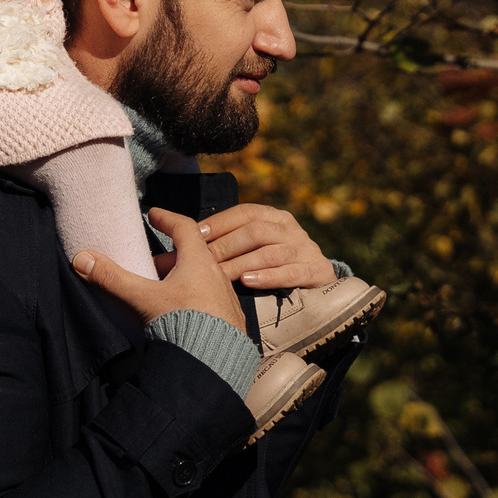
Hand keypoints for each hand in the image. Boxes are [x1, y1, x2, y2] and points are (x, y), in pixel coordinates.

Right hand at [73, 208, 245, 330]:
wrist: (215, 364)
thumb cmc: (184, 324)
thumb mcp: (143, 298)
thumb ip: (112, 279)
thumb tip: (83, 259)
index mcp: (199, 262)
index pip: (184, 228)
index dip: (167, 219)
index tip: (154, 215)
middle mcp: (217, 276)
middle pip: (192, 256)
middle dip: (169, 258)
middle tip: (150, 265)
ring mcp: (226, 299)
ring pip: (202, 279)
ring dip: (182, 280)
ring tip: (162, 293)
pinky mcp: (230, 321)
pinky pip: (211, 301)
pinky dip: (194, 300)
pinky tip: (183, 315)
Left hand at [195, 203, 336, 290]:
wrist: (319, 285)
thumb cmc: (274, 266)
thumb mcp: (254, 249)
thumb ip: (225, 246)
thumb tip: (178, 252)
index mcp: (274, 217)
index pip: (245, 213)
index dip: (220, 222)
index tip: (196, 234)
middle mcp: (291, 229)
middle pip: (256, 231)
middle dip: (226, 246)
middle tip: (202, 262)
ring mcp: (306, 249)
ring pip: (270, 252)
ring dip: (242, 263)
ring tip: (220, 275)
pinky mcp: (318, 270)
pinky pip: (291, 273)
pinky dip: (268, 277)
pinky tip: (248, 282)